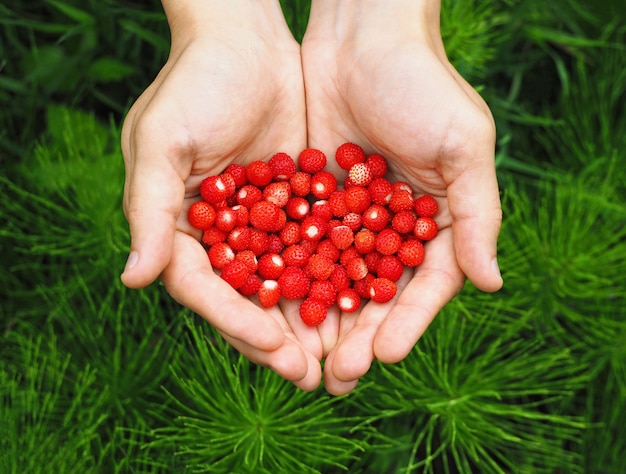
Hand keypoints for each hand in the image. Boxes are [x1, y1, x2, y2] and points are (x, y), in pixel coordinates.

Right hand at [120, 1, 326, 390]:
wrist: (244, 41)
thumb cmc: (193, 85)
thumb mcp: (161, 143)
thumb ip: (148, 211)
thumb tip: (134, 281)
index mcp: (180, 231)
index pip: (207, 291)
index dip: (237, 324)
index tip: (274, 352)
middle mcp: (222, 236)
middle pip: (250, 300)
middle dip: (280, 340)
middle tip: (314, 377)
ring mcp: (263, 224)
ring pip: (289, 284)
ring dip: (313, 322)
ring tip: (342, 358)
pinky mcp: (298, 205)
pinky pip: (318, 249)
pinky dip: (337, 276)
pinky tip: (364, 303)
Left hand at [301, 1, 503, 394]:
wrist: (361, 35)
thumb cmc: (422, 83)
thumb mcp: (463, 144)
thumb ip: (478, 215)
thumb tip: (491, 285)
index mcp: (437, 223)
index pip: (424, 287)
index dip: (406, 323)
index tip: (383, 356)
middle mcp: (392, 229)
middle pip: (375, 296)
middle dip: (356, 337)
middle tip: (335, 379)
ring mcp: (349, 219)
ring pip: (333, 282)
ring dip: (318, 323)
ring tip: (300, 362)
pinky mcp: (310, 202)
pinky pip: (298, 248)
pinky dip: (287, 279)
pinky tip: (271, 310)